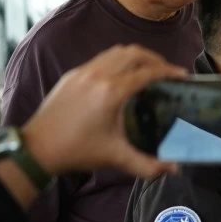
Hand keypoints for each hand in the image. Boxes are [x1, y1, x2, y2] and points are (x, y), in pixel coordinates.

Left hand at [21, 44, 187, 179]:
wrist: (38, 148)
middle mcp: (97, 76)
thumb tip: (174, 169)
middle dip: (155, 59)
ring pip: (116, 52)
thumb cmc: (77, 151)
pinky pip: (101, 59)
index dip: (169, 71)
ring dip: (136, 57)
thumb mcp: (116, 158)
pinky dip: (118, 61)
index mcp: (111, 92)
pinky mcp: (72, 76)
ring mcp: (82, 73)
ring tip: (147, 70)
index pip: (147, 72)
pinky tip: (122, 77)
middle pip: (133, 53)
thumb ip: (148, 165)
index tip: (183, 75)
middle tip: (167, 71)